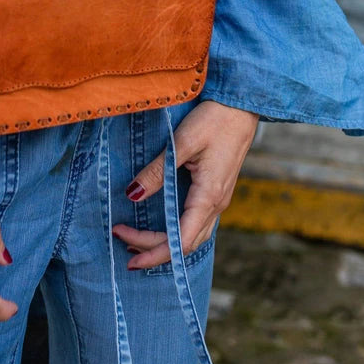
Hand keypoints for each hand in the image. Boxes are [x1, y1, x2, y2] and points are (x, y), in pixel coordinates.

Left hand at [112, 100, 259, 269]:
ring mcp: (218, 198)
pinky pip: (197, 223)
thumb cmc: (215, 120)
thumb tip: (132, 195)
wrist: (242, 106)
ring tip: (136, 242)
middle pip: (185, 243)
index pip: (181, 241)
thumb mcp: (182, 142)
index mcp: (209, 196)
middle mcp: (216, 204)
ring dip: (165, 243)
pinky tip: (162, 226)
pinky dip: (176, 231)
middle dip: (153, 250)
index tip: (130, 257)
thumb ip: (158, 171)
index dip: (155, 253)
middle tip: (121, 240)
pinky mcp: (216, 190)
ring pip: (192, 236)